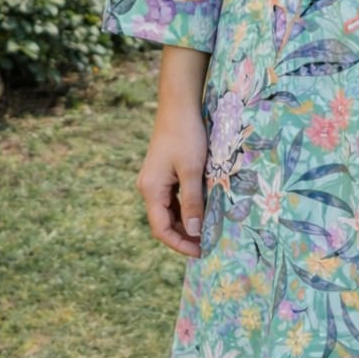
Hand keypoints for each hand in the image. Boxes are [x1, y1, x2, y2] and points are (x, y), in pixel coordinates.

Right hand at [137, 45, 209, 257]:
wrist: (180, 105)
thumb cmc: (186, 135)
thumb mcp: (192, 170)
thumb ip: (192, 202)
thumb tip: (193, 233)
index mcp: (151, 190)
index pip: (161, 229)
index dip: (180, 244)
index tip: (201, 252)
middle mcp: (149, 187)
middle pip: (164, 222)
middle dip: (184, 236)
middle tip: (209, 244)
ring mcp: (155, 180)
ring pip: (170, 211)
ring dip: (186, 223)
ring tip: (208, 231)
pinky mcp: (164, 172)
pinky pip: (173, 198)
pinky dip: (187, 208)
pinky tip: (203, 211)